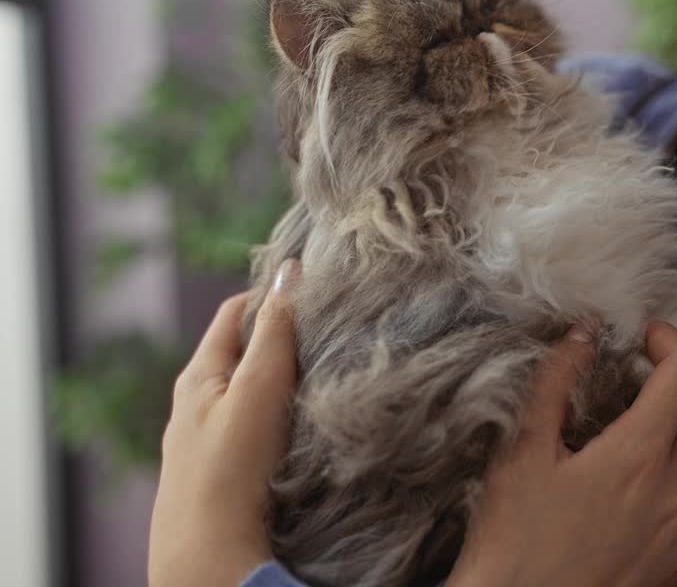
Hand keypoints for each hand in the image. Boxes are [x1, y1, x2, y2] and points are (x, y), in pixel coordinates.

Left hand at [149, 260, 300, 586]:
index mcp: (197, 375)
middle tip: (334, 330)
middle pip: (247, 352)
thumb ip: (276, 331)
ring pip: (255, 393)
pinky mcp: (229, 472)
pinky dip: (285, 416)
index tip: (317, 291)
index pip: (236, 313)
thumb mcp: (257, 388)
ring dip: (288, 380)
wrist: (209, 555)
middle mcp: (198, 404)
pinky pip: (261, 428)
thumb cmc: (229, 469)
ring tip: (331, 373)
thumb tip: (290, 267)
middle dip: (286, 338)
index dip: (274, 295)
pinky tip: (312, 425)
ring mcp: (212, 440)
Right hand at [448, 322, 676, 586]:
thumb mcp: (522, 453)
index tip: (643, 339)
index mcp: (639, 453)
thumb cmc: (513, 539)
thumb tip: (585, 331)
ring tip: (634, 450)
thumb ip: (556, 382)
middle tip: (629, 398)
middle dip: (671, 398)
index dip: (670, 342)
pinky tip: (664, 495)